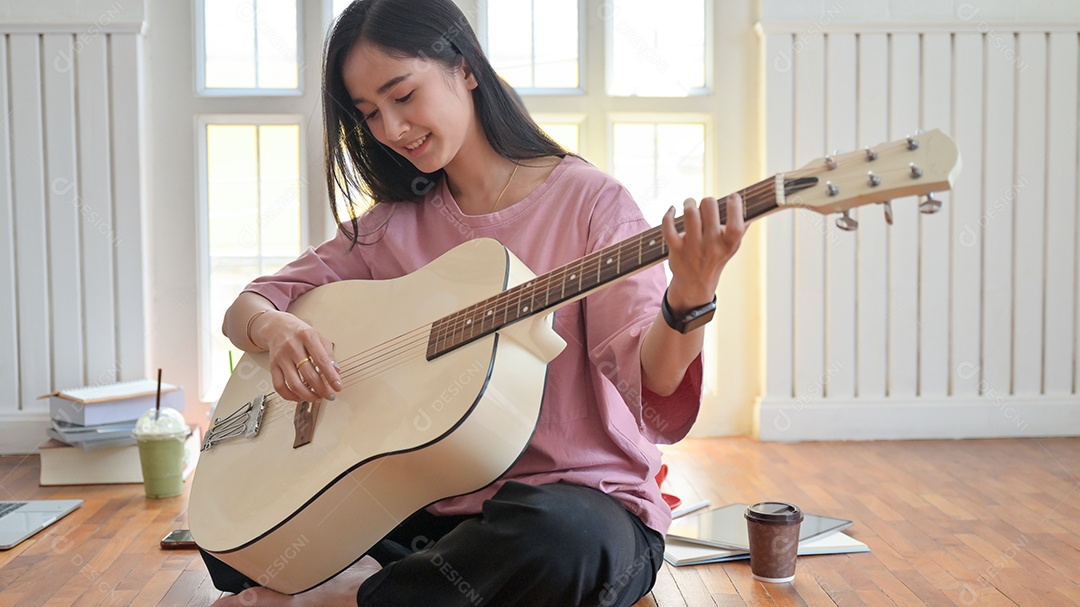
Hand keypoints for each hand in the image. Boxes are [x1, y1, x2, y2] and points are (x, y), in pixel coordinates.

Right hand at [250, 310, 342, 402]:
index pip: (322, 361)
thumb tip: (336, 372)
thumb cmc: (301, 334)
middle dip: (321, 389)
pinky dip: (290, 396)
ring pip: (294, 383)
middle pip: (308, 374)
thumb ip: (329, 354)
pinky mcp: (272, 366)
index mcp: (307, 337)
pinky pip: (279, 386)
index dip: (331, 377)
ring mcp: (281, 357)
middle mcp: (292, 346)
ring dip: (307, 396)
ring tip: (316, 398)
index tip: (338, 387)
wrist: (277, 327)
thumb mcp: (318, 337)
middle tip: (329, 395)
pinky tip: (299, 397)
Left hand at [660, 193, 745, 310]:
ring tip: (690, 204)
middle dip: (707, 201)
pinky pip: (668, 227)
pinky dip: (668, 215)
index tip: (733, 196)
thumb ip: (741, 226)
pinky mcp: (676, 249)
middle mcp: (711, 247)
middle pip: (709, 208)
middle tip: (706, 205)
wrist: (695, 283)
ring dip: (689, 202)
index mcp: (728, 245)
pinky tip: (672, 210)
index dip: (735, 207)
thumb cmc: (716, 257)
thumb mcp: (732, 246)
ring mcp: (693, 248)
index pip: (735, 225)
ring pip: (690, 213)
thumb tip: (751, 203)